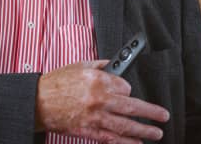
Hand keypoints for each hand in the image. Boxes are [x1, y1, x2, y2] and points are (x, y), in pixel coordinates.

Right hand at [35, 60, 169, 142]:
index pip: (125, 86)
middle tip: (163, 116)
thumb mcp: (78, 66)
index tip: (130, 92)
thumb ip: (99, 65)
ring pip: (125, 125)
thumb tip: (114, 65)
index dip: (129, 89)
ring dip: (144, 130)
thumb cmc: (56, 83)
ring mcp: (94, 117)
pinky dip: (125, 142)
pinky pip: (111, 138)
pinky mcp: (88, 131)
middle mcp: (99, 98)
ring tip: (157, 133)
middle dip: (151, 112)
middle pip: (132, 107)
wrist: (37, 102)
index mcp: (97, 79)